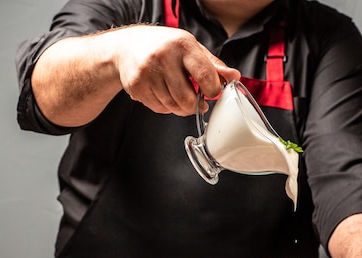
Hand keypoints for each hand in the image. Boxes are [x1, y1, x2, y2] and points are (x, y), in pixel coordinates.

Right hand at [113, 25, 239, 115]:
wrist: (126, 46)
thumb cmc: (165, 47)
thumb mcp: (191, 48)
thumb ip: (213, 65)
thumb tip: (235, 77)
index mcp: (182, 45)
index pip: (205, 75)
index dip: (213, 90)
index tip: (213, 92)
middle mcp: (163, 57)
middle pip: (187, 98)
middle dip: (195, 106)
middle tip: (198, 102)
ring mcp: (147, 73)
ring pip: (172, 106)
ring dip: (181, 108)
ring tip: (181, 98)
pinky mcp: (136, 86)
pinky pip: (159, 108)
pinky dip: (166, 107)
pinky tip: (165, 95)